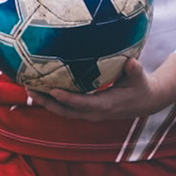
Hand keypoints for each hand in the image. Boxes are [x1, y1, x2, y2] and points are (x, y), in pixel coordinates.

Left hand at [31, 54, 175, 121]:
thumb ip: (134, 70)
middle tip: (30, 88)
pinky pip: (67, 109)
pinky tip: (42, 90)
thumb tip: (131, 61)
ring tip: (30, 89)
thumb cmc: (141, 86)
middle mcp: (95, 112)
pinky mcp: (87, 111)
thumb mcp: (140, 77)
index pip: (83, 103)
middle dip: (47, 102)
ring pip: (64, 112)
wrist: (146, 102)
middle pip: (66, 111)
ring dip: (46, 103)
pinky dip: (53, 102)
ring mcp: (90, 113)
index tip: (52, 90)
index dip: (67, 98)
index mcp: (107, 104)